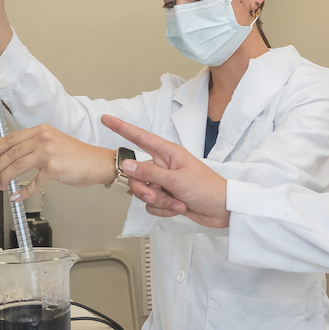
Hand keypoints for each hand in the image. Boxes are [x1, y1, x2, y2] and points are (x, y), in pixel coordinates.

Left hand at [0, 124, 116, 201]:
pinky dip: (23, 192)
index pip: (10, 138)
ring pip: (16, 167)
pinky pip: (32, 183)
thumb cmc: (78, 155)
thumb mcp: (55, 141)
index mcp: (42, 130)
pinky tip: (18, 196)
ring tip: (3, 185)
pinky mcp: (53, 169)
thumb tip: (14, 156)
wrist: (97, 162)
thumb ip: (35, 144)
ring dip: (6, 178)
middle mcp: (44, 139)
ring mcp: (48, 153)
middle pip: (10, 153)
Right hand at [100, 115, 230, 228]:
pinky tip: (178, 208)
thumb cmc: (207, 189)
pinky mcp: (167, 197)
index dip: (122, 128)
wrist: (223, 210)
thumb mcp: (176, 180)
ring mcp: (165, 182)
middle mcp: (164, 166)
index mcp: (168, 153)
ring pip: (144, 192)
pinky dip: (164, 209)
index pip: (140, 138)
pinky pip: (152, 205)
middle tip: (157, 195)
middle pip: (137, 175)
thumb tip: (126, 165)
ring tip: (177, 202)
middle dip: (145, 189)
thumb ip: (149, 173)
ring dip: (159, 201)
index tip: (106, 119)